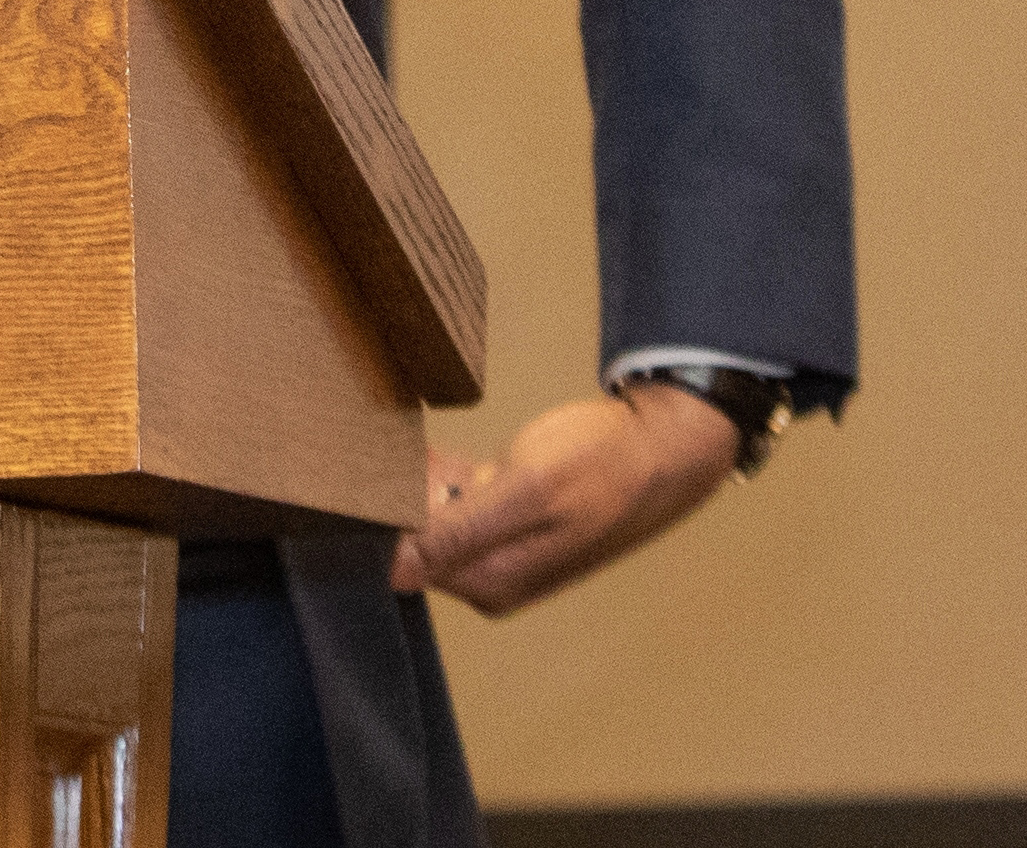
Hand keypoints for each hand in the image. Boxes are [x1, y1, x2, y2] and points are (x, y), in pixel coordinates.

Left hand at [388, 383, 736, 615]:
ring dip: (416, 483)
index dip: (378, 516)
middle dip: (395, 499)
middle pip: (414, 540)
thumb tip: (393, 571)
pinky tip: (428, 451)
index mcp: (490, 581)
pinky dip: (440, 476)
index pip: (402, 560)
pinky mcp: (512, 519)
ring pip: (433, 516)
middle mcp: (491, 575)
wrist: (662, 446)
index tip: (364, 476)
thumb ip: (458, 532)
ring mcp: (502, 548)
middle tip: (379, 451)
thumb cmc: (602, 463)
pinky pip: (457, 500)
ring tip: (395, 444)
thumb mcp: (525, 490)